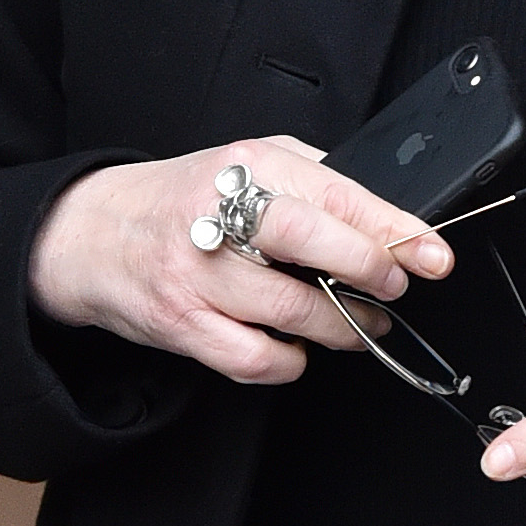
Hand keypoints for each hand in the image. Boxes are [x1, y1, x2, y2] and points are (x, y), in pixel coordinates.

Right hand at [28, 137, 452, 387]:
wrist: (93, 234)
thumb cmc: (181, 201)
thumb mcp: (243, 163)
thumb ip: (309, 177)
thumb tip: (386, 212)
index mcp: (246, 167)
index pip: (335, 194)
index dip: (392, 229)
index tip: (432, 253)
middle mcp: (219, 216)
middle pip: (309, 241)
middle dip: (368, 269)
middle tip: (394, 288)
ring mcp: (197, 274)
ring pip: (289, 311)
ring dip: (340, 327)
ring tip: (360, 325)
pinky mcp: (182, 324)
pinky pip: (254, 358)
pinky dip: (289, 361)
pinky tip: (296, 347)